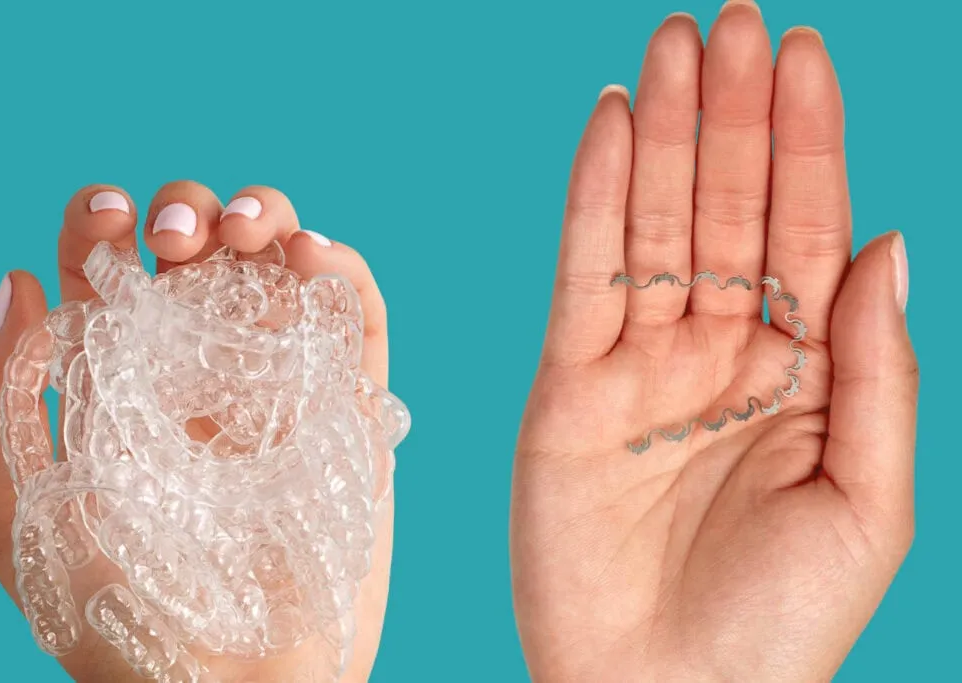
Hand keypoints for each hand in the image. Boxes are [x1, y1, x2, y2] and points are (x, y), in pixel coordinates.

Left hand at [0, 182, 391, 681]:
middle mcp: (205, 370)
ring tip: (247, 234)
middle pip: (205, 250)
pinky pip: (359, 316)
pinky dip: (344, 267)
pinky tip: (309, 257)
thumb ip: (1, 399)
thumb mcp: (22, 515)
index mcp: (126, 382)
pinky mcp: (351, 407)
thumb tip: (16, 281)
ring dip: (268, 217)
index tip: (106, 219)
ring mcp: (283, 384)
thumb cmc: (119, 620)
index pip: (116, 271)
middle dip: (190, 211)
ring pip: (284, 264)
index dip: (104, 221)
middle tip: (177, 242)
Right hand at [511, 4, 917, 680]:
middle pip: (730, 210)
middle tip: (731, 20)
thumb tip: (892, 242)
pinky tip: (612, 126)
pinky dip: (594, 198)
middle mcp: (719, 353)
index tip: (803, 55)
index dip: (809, 144)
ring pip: (654, 224)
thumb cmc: (777, 626)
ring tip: (673, 46)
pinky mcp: (566, 385)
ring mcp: (640, 364)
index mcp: (801, 374)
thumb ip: (875, 367)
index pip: (808, 232)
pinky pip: (583, 274)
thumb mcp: (867, 500)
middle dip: (735, 116)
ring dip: (666, 134)